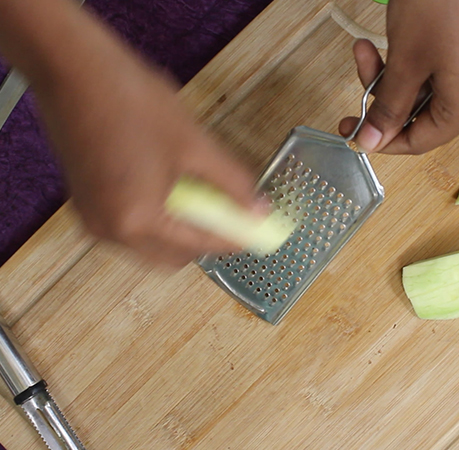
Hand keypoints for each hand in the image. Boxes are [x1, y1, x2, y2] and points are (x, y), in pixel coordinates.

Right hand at [31, 11, 260, 265]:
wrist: (72, 68)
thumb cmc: (133, 102)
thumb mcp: (194, 144)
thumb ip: (232, 183)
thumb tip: (259, 209)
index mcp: (137, 220)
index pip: (198, 246)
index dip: (232, 240)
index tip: (255, 234)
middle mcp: (109, 230)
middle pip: (171, 257)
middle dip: (203, 240)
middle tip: (228, 214)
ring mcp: (92, 218)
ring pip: (148, 245)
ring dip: (178, 230)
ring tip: (199, 196)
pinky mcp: (83, 201)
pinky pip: (128, 226)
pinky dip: (154, 219)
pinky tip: (169, 188)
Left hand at [340, 0, 458, 154]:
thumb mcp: (405, 60)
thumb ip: (388, 107)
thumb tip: (371, 142)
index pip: (418, 141)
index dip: (380, 138)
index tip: (353, 127)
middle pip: (426, 111)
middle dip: (386, 91)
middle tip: (360, 63)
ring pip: (437, 85)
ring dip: (400, 69)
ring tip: (369, 42)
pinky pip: (455, 64)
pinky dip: (424, 56)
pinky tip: (405, 33)